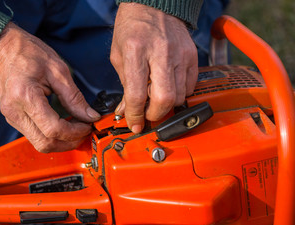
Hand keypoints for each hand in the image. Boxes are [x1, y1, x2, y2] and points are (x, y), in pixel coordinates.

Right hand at [0, 23, 100, 152]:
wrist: (3, 47)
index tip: (88, 126)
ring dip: (61, 141)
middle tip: (84, 131)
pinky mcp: (12, 118)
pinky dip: (51, 135)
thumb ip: (75, 97)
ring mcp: (11, 116)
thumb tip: (90, 116)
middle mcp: (14, 111)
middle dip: (69, 142)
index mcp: (25, 96)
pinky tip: (63, 124)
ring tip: (76, 128)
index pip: (53, 129)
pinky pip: (34, 135)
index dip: (75, 132)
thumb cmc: (29, 53)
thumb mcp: (58, 70)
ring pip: (39, 143)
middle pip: (45, 143)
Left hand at [111, 3, 197, 133]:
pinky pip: (190, 86)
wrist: (154, 4)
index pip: (137, 94)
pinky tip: (169, 86)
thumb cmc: (132, 27)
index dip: (135, 115)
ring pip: (179, 96)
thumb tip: (127, 110)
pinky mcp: (192, 56)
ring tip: (156, 97)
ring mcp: (179, 54)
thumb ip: (124, 85)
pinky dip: (179, 93)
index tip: (135, 125)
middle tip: (147, 114)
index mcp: (136, 51)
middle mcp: (160, 53)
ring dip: (166, 104)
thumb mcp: (118, 55)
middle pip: (164, 99)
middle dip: (155, 115)